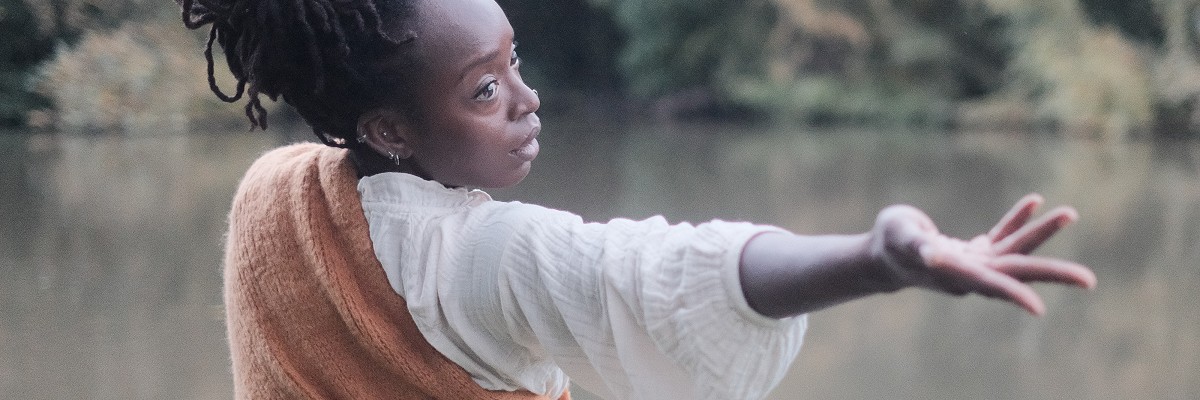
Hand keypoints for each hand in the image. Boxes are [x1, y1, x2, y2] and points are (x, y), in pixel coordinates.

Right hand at [869, 194, 1096, 314]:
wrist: (883, 252)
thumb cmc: (888, 242)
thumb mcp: (901, 235)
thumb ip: (918, 243)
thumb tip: (933, 252)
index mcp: (956, 273)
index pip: (990, 285)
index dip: (1013, 294)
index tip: (1038, 308)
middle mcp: (973, 273)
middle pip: (1017, 272)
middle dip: (1052, 274)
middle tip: (1089, 280)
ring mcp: (977, 263)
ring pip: (1017, 251)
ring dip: (1041, 233)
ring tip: (1070, 213)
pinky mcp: (976, 251)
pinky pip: (1004, 235)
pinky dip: (1018, 221)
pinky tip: (1035, 201)